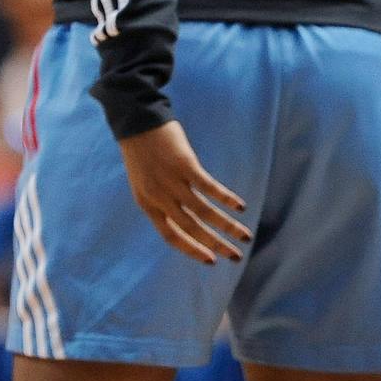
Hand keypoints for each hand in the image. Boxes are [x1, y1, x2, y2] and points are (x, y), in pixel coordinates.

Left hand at [115, 120, 250, 265]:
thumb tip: (185, 218)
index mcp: (147, 203)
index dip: (191, 250)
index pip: (171, 235)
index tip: (211, 261)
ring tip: (245, 237)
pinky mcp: (184, 164)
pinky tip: (240, 206)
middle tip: (236, 257)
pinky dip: (226, 198)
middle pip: (191, 228)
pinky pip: (208, 187)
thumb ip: (161, 200)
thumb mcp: (144, 181)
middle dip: (216, 245)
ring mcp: (171, 180)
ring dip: (227, 226)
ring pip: (204, 212)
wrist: (135, 119)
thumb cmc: (142, 151)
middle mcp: (159, 196)